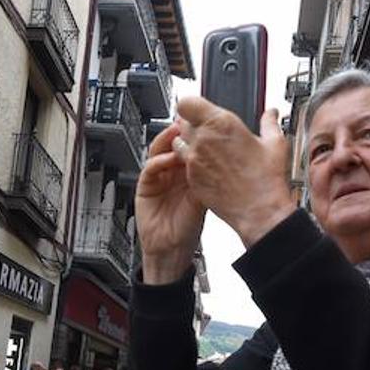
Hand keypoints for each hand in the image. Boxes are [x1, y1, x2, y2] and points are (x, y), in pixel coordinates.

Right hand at [135, 121, 205, 283]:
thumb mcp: (204, 196)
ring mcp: (158, 177)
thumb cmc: (189, 226)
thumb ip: (209, 177)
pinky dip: (159, 161)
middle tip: (188, 121)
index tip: (203, 123)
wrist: (172, 248)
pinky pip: (150, 168)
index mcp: (187, 171)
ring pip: (159, 150)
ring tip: (177, 132)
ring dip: (168, 140)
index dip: (195, 134)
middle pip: (173, 143)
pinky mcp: (146, 186)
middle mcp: (172, 171)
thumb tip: (223, 158)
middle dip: (180, 131)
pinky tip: (168, 158)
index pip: (189, 145)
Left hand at [174, 98, 294, 247]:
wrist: (259, 211)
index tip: (200, 109)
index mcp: (221, 123)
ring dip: (188, 143)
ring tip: (208, 150)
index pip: (188, 103)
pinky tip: (210, 168)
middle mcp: (203, 139)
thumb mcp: (275, 143)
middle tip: (210, 133)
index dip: (192, 105)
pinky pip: (184, 163)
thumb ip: (269, 123)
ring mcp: (195, 159)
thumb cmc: (266, 180)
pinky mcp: (192, 177)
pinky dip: (191, 163)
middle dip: (194, 125)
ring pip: (179, 142)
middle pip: (183, 122)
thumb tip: (271, 114)